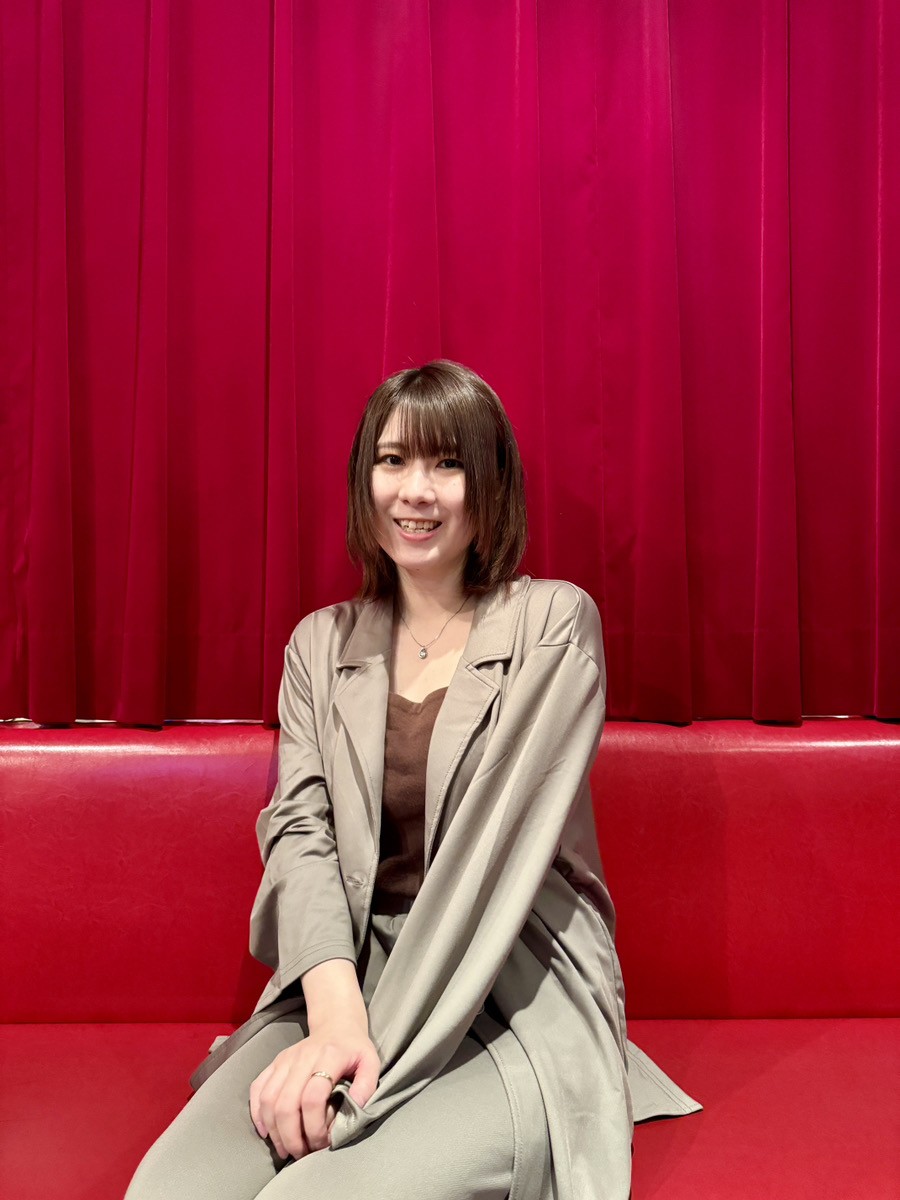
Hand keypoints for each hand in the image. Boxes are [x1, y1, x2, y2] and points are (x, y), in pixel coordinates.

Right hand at [249, 1020, 380, 1159]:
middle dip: (291, 1137)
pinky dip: (257, 1113)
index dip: (315, 1127)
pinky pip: (257, 1089)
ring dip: (274, 1131)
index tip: (323, 1143)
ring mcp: (285, 1059)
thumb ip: (366, 1087)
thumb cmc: (354, 1049)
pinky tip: (266, 1132)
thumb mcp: (371, 1063)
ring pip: (268, 1099)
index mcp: (329, 1056)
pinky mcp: (274, 1063)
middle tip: (301, 1154)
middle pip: (286, 1103)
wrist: (336, 1024)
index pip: (313, 1097)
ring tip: (286, 1149)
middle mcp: (302, 1056)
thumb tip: (354, 1111)